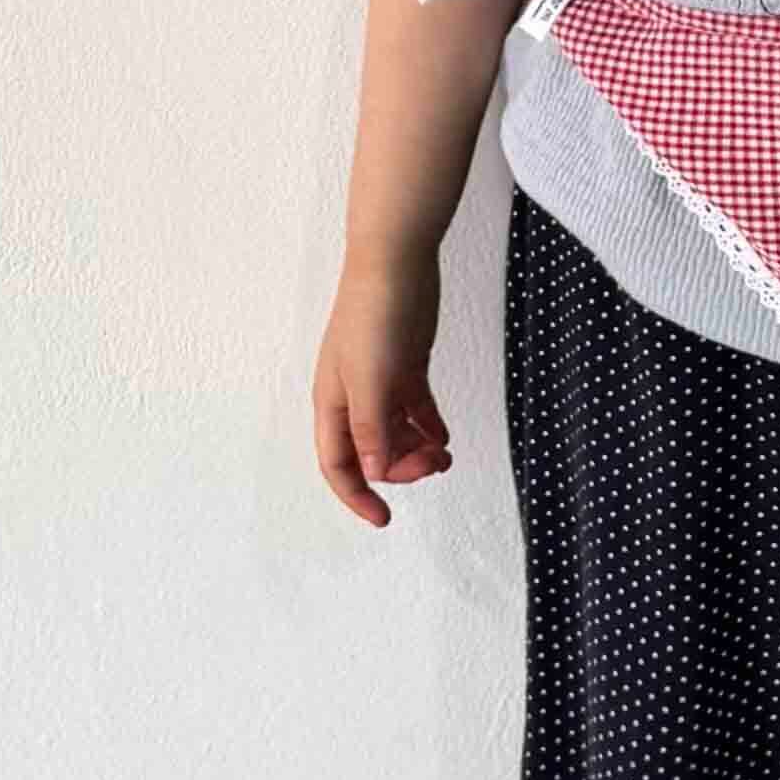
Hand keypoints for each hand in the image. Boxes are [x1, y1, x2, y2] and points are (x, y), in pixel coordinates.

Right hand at [314, 250, 457, 526]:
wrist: (396, 261)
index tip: (385, 519)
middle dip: (400, 468)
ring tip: (445, 456)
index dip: (357, 496)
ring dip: (417, 450)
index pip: (338, 464)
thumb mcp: (371, 379)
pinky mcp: (406, 364)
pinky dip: (428, 425)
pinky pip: (414, 408)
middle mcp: (354, 396)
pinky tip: (443, 437)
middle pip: (372, 451)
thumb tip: (374, 472)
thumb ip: (371, 427)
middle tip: (434, 466)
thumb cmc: (374, 315)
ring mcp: (380, 379)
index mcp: (334, 402)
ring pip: (395, 432)